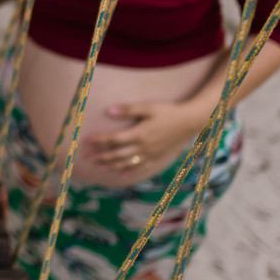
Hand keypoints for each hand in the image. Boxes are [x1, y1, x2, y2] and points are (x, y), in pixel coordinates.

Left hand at [88, 100, 207, 173]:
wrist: (191, 121)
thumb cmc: (168, 111)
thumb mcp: (148, 107)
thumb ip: (128, 109)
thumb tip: (109, 111)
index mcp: (139, 134)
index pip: (114, 140)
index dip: (100, 141)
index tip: (88, 141)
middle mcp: (143, 147)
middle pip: (118, 154)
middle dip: (102, 156)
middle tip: (88, 157)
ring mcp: (151, 154)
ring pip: (127, 162)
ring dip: (112, 165)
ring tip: (99, 166)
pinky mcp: (158, 157)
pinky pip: (142, 167)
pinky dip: (130, 170)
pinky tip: (122, 172)